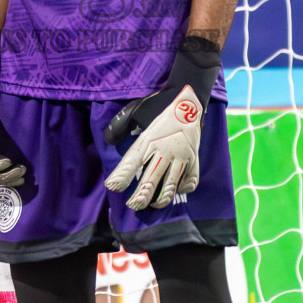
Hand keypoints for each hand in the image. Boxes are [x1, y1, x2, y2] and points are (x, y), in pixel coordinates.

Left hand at [104, 36, 221, 210]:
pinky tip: (176, 189)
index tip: (112, 187)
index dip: (121, 176)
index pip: (131, 162)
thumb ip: (120, 125)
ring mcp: (181, 156)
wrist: (188, 97)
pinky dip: (183, 188)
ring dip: (160, 199)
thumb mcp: (136, 111)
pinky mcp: (194, 158)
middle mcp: (164, 151)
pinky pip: (190, 181)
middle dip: (140, 197)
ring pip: (171, 186)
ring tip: (152, 204)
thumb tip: (109, 139)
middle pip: (150, 180)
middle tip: (133, 205)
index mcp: (148, 139)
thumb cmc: (159, 105)